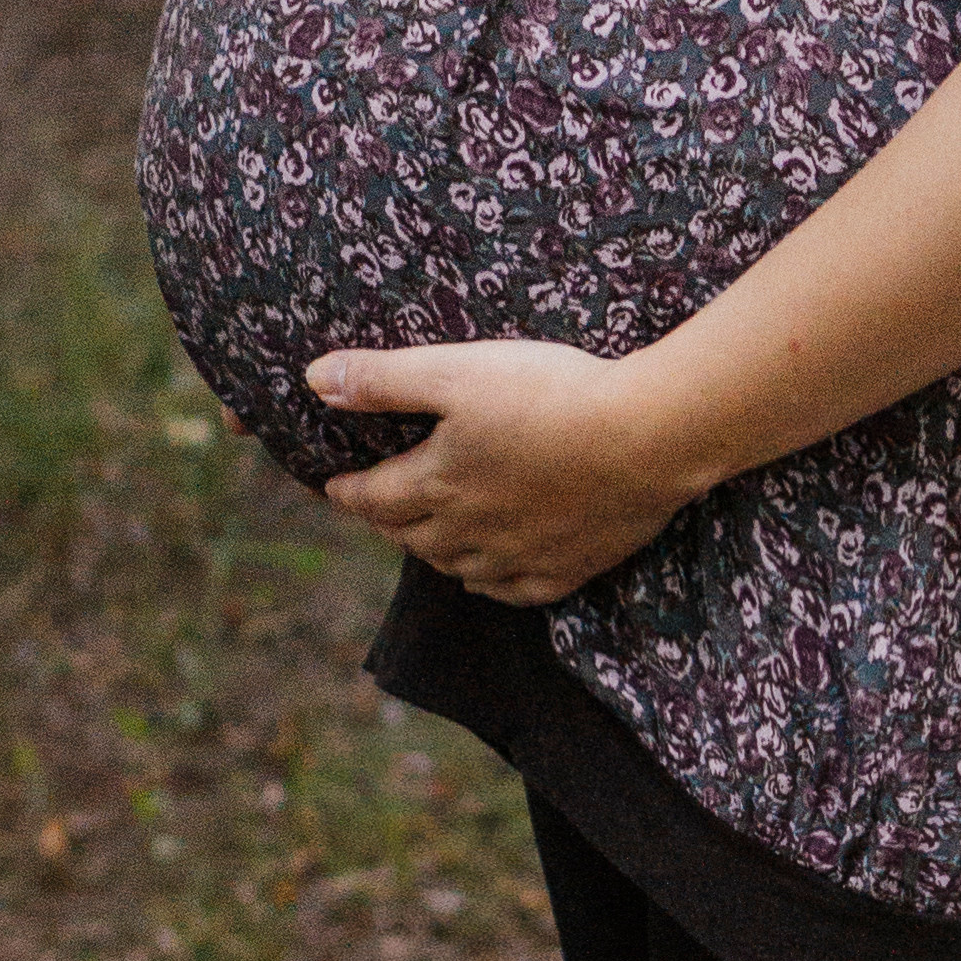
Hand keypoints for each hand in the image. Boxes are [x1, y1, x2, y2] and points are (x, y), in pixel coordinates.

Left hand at [307, 338, 696, 604]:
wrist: (647, 437)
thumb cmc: (550, 393)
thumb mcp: (457, 369)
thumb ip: (384, 378)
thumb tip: (314, 381)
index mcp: (438, 483)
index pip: (374, 497)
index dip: (348, 491)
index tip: (332, 487)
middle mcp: (471, 531)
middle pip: (412, 536)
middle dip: (386, 520)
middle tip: (376, 506)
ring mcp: (521, 555)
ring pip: (457, 567)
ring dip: (433, 551)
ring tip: (427, 535)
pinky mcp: (569, 567)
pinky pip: (514, 590)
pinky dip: (490, 582)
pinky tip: (489, 574)